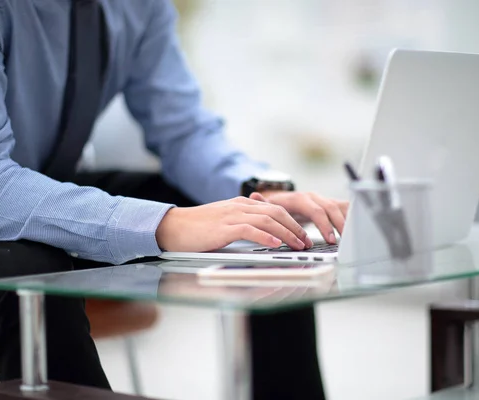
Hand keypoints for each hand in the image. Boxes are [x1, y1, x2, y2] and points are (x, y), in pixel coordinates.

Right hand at [156, 197, 312, 251]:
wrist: (173, 227)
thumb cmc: (196, 228)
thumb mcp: (223, 221)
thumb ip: (241, 223)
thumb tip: (261, 233)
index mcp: (240, 204)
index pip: (274, 208)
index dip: (291, 221)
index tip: (302, 234)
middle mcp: (239, 206)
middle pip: (276, 212)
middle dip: (295, 227)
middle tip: (306, 241)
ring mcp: (232, 215)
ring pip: (267, 220)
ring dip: (286, 233)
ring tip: (297, 245)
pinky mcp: (223, 228)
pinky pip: (249, 230)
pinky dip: (265, 236)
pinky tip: (275, 244)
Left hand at [250, 191, 348, 244]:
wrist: (286, 199)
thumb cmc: (279, 206)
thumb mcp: (271, 205)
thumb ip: (265, 203)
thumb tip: (254, 196)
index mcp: (301, 198)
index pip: (316, 210)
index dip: (323, 225)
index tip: (328, 239)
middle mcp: (315, 197)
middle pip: (331, 208)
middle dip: (337, 225)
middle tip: (340, 242)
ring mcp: (324, 200)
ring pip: (341, 207)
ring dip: (347, 222)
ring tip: (351, 237)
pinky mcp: (332, 205)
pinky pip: (346, 209)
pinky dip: (352, 218)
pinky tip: (356, 231)